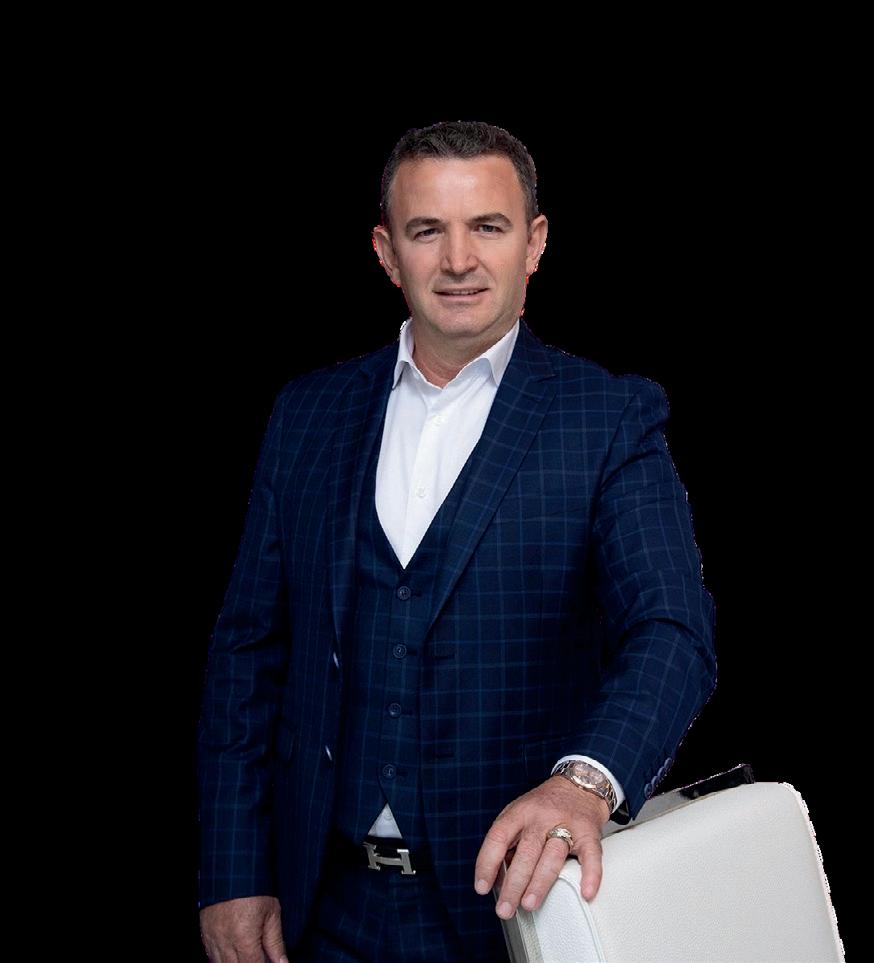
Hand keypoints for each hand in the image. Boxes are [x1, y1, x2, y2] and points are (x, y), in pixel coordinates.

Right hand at [199, 895, 287, 962]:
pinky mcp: (204, 933)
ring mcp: (211, 939)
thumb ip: (276, 943)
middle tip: (258, 954)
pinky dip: (221, 957)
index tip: (269, 962)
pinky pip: (211, 955)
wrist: (233, 869)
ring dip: (235, 961)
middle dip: (249, 962)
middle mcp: (225, 943)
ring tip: (247, 951)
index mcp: (244, 939)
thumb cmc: (255, 888)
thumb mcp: (272, 913)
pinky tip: (232, 951)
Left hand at [474, 774, 610, 918]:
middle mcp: (541, 817)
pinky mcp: (589, 833)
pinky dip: (590, 875)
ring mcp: (566, 824)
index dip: (487, 862)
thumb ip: (508, 842)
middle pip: (525, 852)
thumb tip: (497, 879)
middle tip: (505, 909)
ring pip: (552, 856)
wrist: (579, 785)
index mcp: (520, 812)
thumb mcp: (519, 814)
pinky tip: (585, 893)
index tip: (481, 887)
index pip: (498, 836)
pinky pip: (591, 856)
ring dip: (540, 883)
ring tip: (529, 904)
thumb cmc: (544, 806)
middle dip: (513, 884)